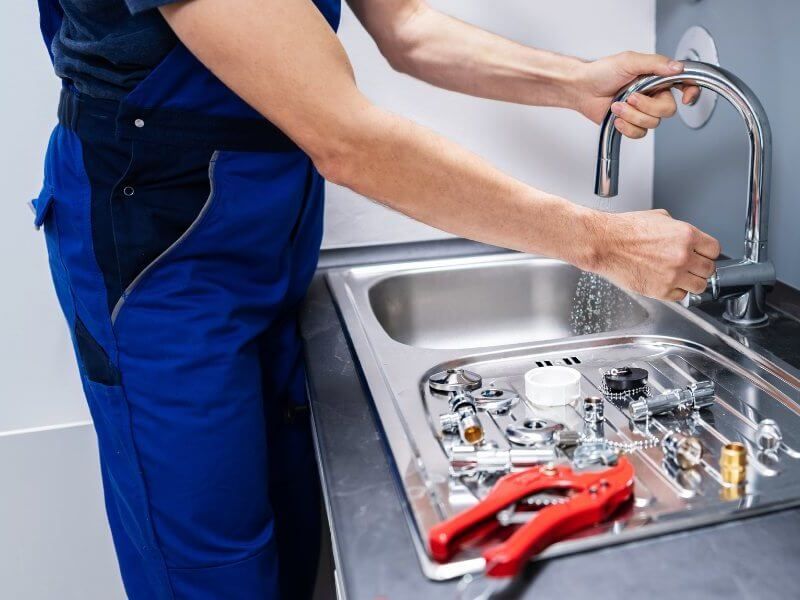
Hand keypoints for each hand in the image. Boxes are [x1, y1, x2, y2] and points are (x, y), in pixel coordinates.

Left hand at [573, 52, 700, 138]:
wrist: (582, 89)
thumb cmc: (601, 72)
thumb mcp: (629, 61)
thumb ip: (655, 63)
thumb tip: (677, 67)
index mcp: (656, 77)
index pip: (683, 83)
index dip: (691, 91)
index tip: (686, 98)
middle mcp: (652, 94)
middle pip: (668, 110)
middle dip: (647, 107)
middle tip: (631, 97)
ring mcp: (642, 110)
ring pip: (653, 123)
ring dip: (632, 115)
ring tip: (617, 105)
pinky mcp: (631, 123)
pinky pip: (640, 133)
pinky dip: (627, 127)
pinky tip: (617, 118)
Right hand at [585, 209, 719, 300]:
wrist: (604, 243)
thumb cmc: (624, 230)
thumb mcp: (659, 218)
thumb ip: (678, 230)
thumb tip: (684, 238)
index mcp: (686, 235)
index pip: (714, 250)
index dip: (707, 253)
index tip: (702, 256)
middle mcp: (683, 256)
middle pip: (709, 270)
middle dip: (700, 268)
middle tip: (690, 267)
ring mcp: (673, 275)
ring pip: (699, 286)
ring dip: (691, 282)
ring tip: (679, 277)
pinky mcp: (660, 290)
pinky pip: (680, 296)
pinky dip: (675, 292)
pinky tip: (666, 282)